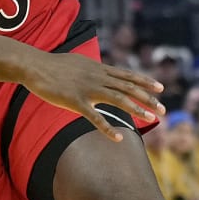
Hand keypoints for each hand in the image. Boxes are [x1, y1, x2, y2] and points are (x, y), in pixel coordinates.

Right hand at [20, 51, 165, 141]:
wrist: (35, 66)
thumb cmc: (54, 65)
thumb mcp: (79, 62)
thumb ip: (93, 69)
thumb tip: (102, 69)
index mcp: (99, 69)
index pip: (128, 75)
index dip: (145, 82)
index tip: (161, 88)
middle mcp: (97, 77)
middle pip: (128, 87)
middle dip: (148, 98)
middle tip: (163, 110)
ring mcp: (87, 89)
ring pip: (118, 99)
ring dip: (136, 109)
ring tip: (151, 119)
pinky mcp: (75, 101)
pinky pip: (94, 117)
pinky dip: (108, 128)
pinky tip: (118, 137)